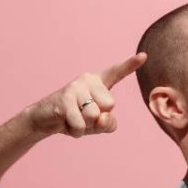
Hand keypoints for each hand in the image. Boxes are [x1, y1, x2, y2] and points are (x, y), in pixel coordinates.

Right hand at [24, 52, 147, 138]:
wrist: (44, 120)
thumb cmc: (75, 119)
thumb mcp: (97, 125)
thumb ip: (108, 124)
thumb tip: (103, 118)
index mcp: (99, 83)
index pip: (117, 73)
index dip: (130, 64)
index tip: (144, 55)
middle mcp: (88, 79)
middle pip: (109, 105)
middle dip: (97, 119)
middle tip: (81, 115)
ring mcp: (75, 87)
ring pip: (94, 115)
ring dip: (85, 126)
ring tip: (73, 119)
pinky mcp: (64, 99)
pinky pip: (80, 124)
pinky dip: (76, 131)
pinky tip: (66, 123)